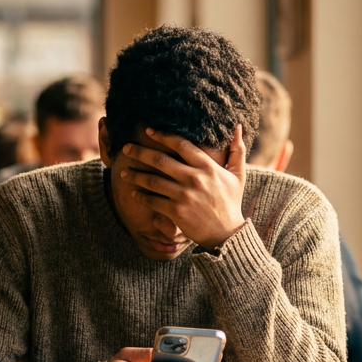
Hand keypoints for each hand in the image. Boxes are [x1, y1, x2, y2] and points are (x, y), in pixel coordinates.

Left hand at [119, 126, 246, 249]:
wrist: (226, 234)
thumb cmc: (231, 202)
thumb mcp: (238, 176)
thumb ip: (237, 151)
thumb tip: (238, 127)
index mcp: (208, 167)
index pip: (181, 144)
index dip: (162, 136)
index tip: (149, 131)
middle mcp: (195, 179)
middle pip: (160, 160)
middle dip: (140, 152)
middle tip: (127, 147)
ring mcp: (184, 195)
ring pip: (153, 180)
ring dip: (135, 174)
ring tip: (123, 171)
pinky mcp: (176, 211)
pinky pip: (153, 200)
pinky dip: (141, 196)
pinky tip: (133, 192)